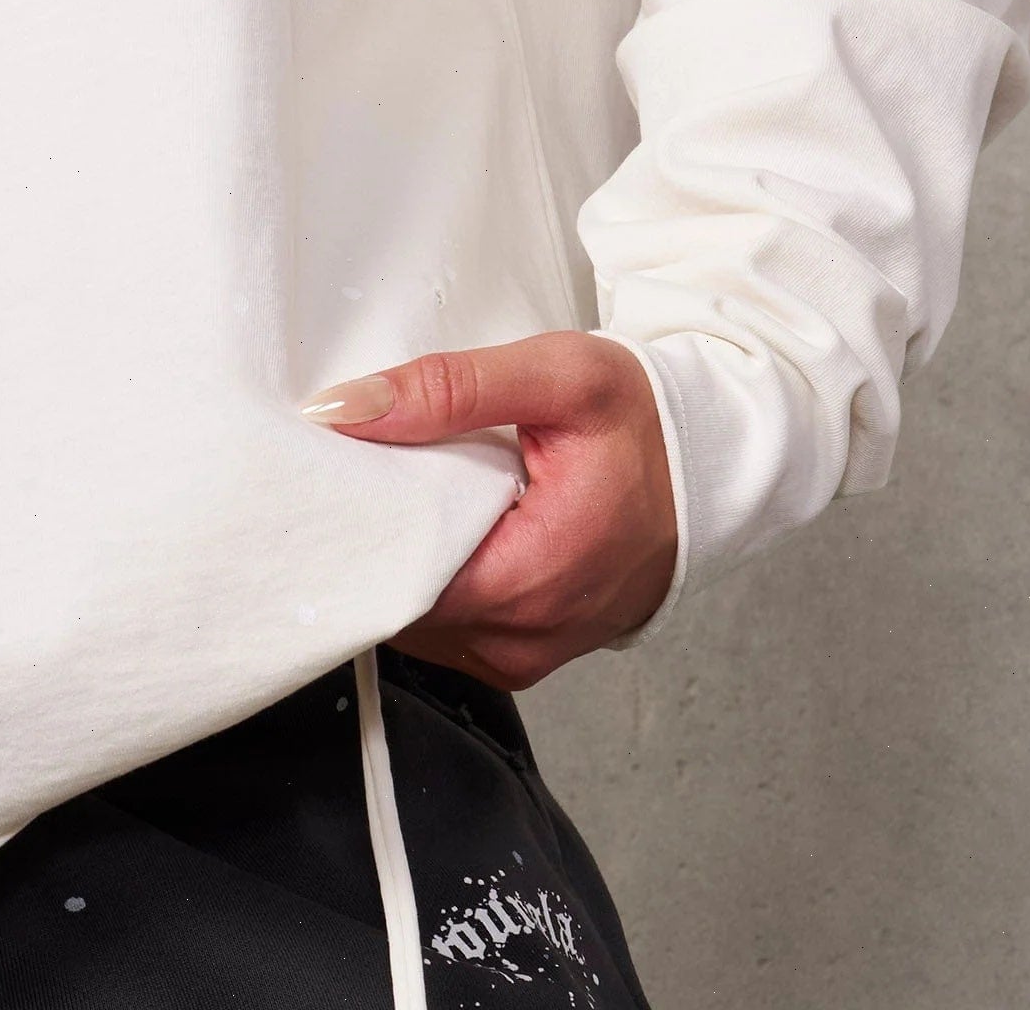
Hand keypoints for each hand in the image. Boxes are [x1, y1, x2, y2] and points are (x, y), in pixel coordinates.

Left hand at [301, 331, 676, 688]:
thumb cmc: (642, 423)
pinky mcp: (529, 651)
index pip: (393, 580)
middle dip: (366, 543)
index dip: (349, 531)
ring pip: (420, 625)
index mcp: (530, 578)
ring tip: (391, 494)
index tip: (320, 483)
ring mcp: (527, 653)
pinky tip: (429, 527)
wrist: (710, 466)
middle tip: (343, 477)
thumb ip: (447, 388)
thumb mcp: (554, 376)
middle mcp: (525, 636)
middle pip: (399, 606)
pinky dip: (431, 582)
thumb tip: (345, 409)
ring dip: (397, 565)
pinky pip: (450, 631)